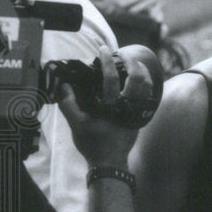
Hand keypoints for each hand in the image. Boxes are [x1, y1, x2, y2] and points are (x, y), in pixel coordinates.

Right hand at [59, 46, 150, 167]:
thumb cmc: (92, 143)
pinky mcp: (141, 117)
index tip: (103, 50)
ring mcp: (137, 112)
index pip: (111, 79)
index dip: (107, 62)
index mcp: (110, 107)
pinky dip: (146, 85)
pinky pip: (148, 97)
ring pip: (148, 87)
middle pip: (138, 79)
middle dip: (132, 63)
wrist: (109, 162)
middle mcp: (127, 107)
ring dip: (142, 73)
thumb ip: (68, 103)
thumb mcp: (75, 124)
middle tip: (124, 55)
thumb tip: (63, 85)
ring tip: (133, 64)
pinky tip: (140, 80)